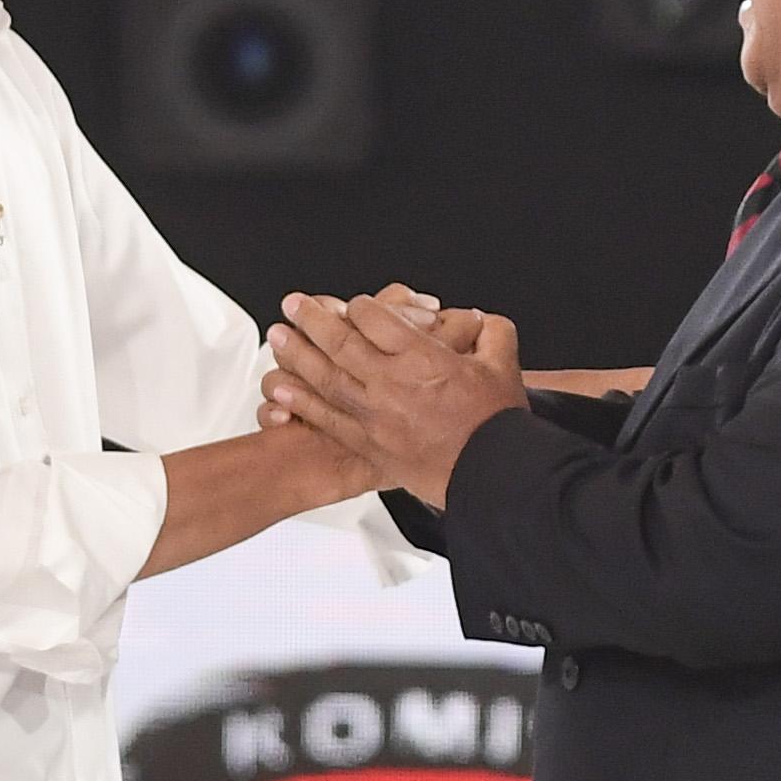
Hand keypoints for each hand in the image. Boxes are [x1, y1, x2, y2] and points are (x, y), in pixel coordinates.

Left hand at [259, 285, 484, 425]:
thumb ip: (490, 333)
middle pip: (341, 342)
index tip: (354, 305)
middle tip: (294, 305)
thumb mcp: (503, 365)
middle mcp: (391, 383)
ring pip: (325, 377)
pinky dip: (302, 403)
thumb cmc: (495, 426)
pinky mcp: (369, 444)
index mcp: (422, 358)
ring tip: (278, 336)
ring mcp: (375, 415)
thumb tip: (477, 321)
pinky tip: (282, 392)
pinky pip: (327, 418)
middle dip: (313, 319)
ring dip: (297, 354)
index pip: (376, 318)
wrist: (490, 475)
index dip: (361, 306)